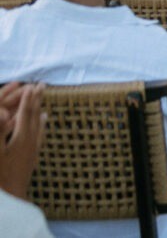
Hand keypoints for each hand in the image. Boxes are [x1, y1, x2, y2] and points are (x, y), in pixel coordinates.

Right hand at [0, 82, 45, 199]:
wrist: (12, 201)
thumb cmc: (0, 177)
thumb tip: (3, 114)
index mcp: (22, 138)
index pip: (26, 114)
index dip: (28, 99)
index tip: (32, 85)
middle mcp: (31, 142)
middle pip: (36, 116)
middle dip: (37, 100)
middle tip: (42, 85)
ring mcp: (33, 151)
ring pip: (39, 126)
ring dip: (39, 111)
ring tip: (42, 102)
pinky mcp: (32, 159)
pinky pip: (39, 137)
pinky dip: (41, 127)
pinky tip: (42, 125)